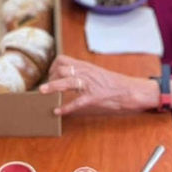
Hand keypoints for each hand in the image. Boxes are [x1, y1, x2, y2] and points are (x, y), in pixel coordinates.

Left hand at [39, 55, 155, 114]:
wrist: (129, 89)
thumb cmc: (112, 82)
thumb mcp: (95, 72)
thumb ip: (82, 72)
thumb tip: (67, 74)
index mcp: (85, 66)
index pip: (63, 59)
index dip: (53, 67)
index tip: (50, 75)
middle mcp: (86, 73)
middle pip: (62, 69)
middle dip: (50, 78)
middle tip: (45, 88)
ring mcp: (90, 85)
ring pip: (67, 82)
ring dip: (53, 87)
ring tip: (42, 92)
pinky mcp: (94, 97)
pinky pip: (77, 102)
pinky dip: (66, 107)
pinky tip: (58, 111)